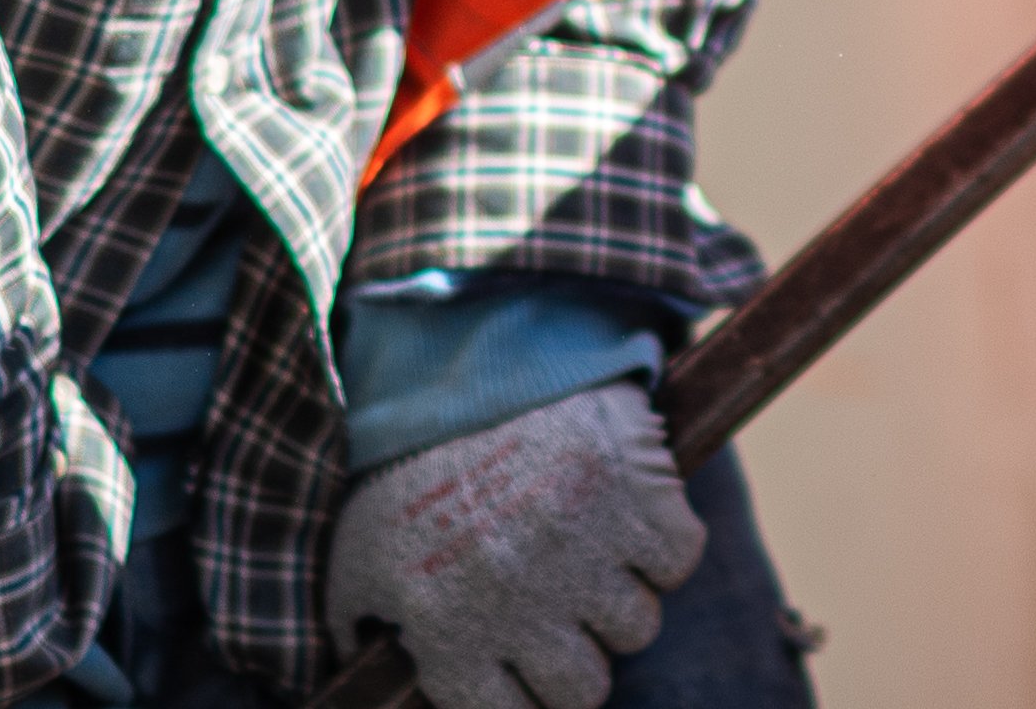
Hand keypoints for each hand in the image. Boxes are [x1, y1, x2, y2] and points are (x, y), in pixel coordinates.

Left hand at [323, 380, 705, 708]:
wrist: (458, 359)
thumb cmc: (404, 470)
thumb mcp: (358, 562)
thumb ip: (363, 634)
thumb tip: (366, 670)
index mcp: (453, 636)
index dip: (524, 689)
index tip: (521, 657)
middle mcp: (521, 609)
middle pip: (587, 687)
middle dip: (575, 649)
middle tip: (556, 601)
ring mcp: (585, 554)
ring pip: (636, 625)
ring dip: (616, 590)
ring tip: (581, 540)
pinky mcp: (639, 497)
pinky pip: (677, 557)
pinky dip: (660, 536)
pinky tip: (619, 505)